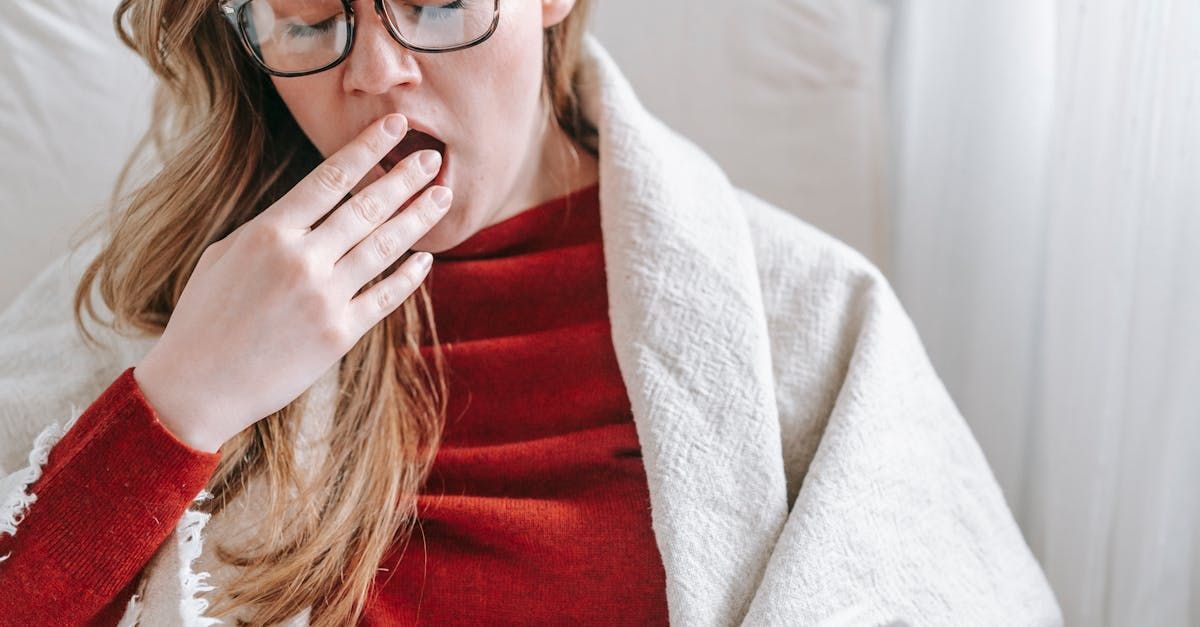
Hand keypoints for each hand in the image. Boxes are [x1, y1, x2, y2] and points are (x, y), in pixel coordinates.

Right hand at [133, 113, 448, 452]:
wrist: (198, 386)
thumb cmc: (205, 318)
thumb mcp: (225, 256)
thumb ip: (271, 229)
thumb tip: (309, 209)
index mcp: (269, 232)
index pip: (330, 178)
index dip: (368, 148)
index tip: (395, 126)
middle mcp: (302, 259)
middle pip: (366, 208)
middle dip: (405, 179)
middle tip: (435, 159)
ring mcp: (324, 297)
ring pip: (384, 247)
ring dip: (418, 217)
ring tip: (443, 196)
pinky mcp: (340, 334)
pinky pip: (385, 296)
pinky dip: (408, 275)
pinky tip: (425, 257)